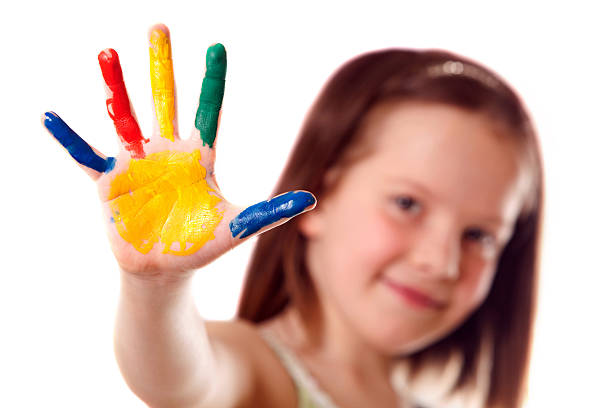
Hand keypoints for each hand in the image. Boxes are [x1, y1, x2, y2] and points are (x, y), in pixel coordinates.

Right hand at [42, 24, 315, 279]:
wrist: (163, 269)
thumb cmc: (200, 247)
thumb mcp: (236, 227)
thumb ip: (269, 213)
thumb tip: (311, 200)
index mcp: (198, 157)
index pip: (207, 111)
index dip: (211, 81)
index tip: (217, 47)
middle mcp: (167, 152)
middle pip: (165, 100)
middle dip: (161, 65)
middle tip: (160, 27)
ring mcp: (137, 164)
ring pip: (125, 117)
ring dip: (117, 86)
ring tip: (108, 52)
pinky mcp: (109, 182)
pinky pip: (85, 155)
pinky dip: (69, 139)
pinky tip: (49, 116)